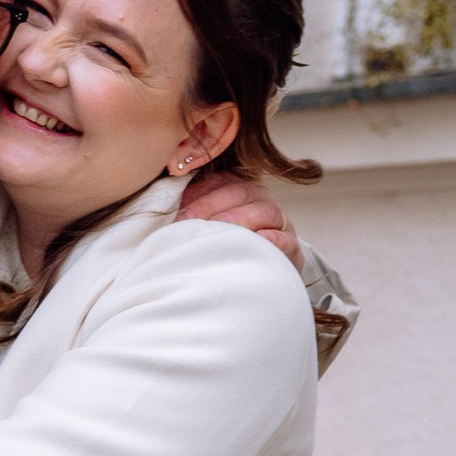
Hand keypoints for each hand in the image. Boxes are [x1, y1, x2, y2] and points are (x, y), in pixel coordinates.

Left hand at [176, 164, 301, 273]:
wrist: (256, 274)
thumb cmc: (223, 247)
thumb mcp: (207, 223)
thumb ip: (192, 209)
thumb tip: (164, 209)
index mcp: (239, 187)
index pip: (220, 181)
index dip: (199, 195)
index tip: (178, 216)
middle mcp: (260, 199)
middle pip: (241, 191)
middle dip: (212, 207)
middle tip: (189, 225)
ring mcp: (278, 222)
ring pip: (265, 210)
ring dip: (239, 219)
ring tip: (218, 231)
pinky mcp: (291, 246)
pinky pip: (285, 239)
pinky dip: (272, 240)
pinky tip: (255, 242)